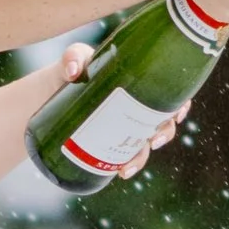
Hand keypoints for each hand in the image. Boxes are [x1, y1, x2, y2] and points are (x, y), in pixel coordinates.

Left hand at [53, 48, 185, 176]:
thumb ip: (74, 57)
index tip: (178, 113)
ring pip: (145, 144)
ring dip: (143, 156)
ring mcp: (123, 126)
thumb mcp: (74, 58)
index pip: (171, 92)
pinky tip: (122, 172)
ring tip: (130, 165)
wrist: (46, 93)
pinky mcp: (108, 141)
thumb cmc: (69, 69)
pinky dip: (129, 165)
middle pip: (164, 121)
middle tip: (153, 140)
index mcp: (139, 81)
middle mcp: (136, 106)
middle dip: (165, 133)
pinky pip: (126, 156)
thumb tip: (73, 71)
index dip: (181, 103)